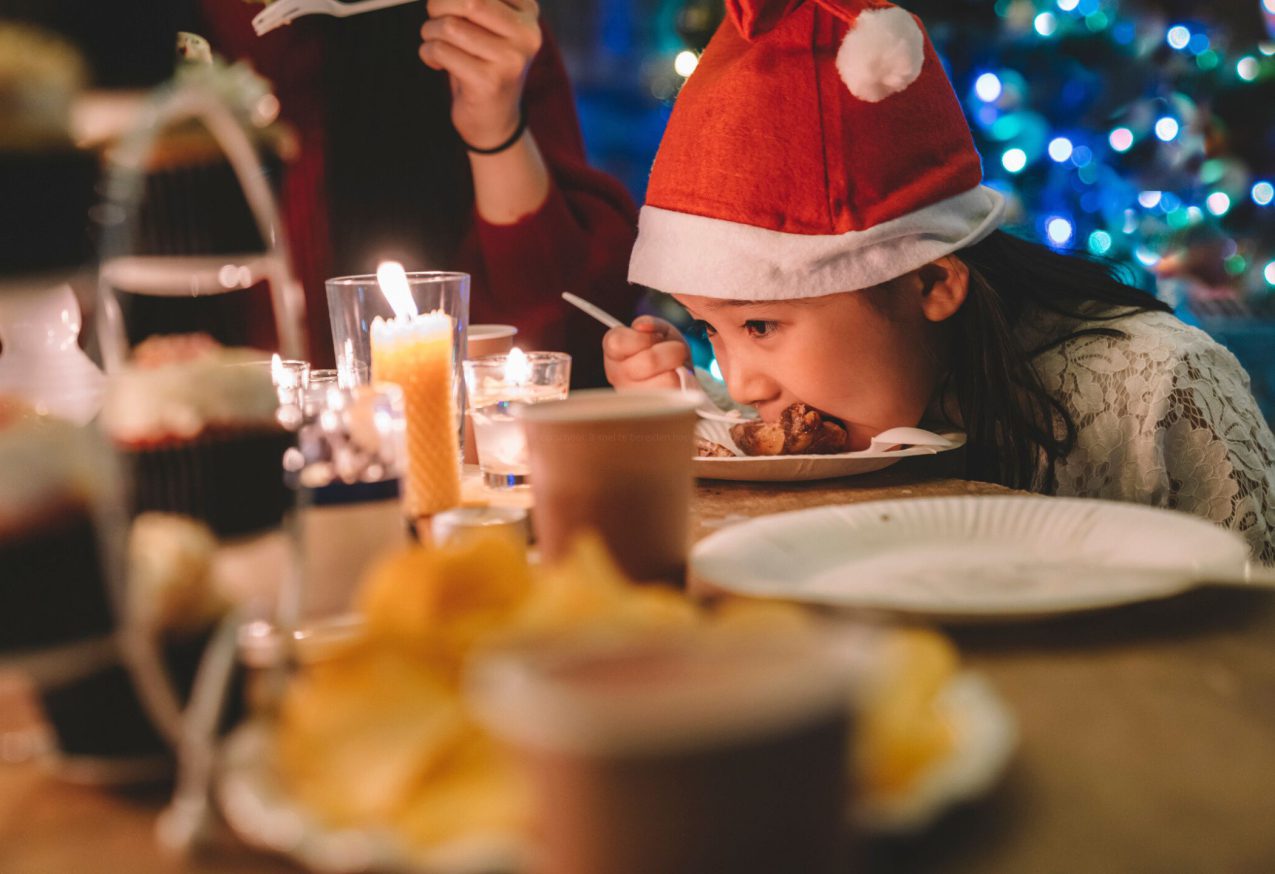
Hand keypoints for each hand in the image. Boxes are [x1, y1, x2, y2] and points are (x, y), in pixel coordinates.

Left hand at [420, 0, 541, 149]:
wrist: (494, 118)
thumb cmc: (484, 65)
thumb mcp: (489, 26)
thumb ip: (476, 3)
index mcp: (528, 13)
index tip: (446, 4)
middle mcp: (526, 35)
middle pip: (470, 0)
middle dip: (439, 5)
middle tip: (434, 16)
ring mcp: (510, 60)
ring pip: (450, 27)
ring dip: (429, 32)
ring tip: (433, 42)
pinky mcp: (489, 83)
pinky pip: (441, 51)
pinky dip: (428, 53)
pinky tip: (436, 62)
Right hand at [602, 316, 691, 389]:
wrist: (680, 376)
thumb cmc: (665, 351)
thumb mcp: (659, 331)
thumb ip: (650, 324)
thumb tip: (641, 326)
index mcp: (614, 352)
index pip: (618, 342)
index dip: (643, 337)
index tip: (654, 337)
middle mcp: (618, 376)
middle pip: (649, 361)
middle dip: (671, 351)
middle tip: (673, 351)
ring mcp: (635, 396)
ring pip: (667, 379)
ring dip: (678, 369)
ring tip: (675, 368)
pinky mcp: (654, 410)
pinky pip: (677, 393)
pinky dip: (683, 383)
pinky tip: (678, 381)